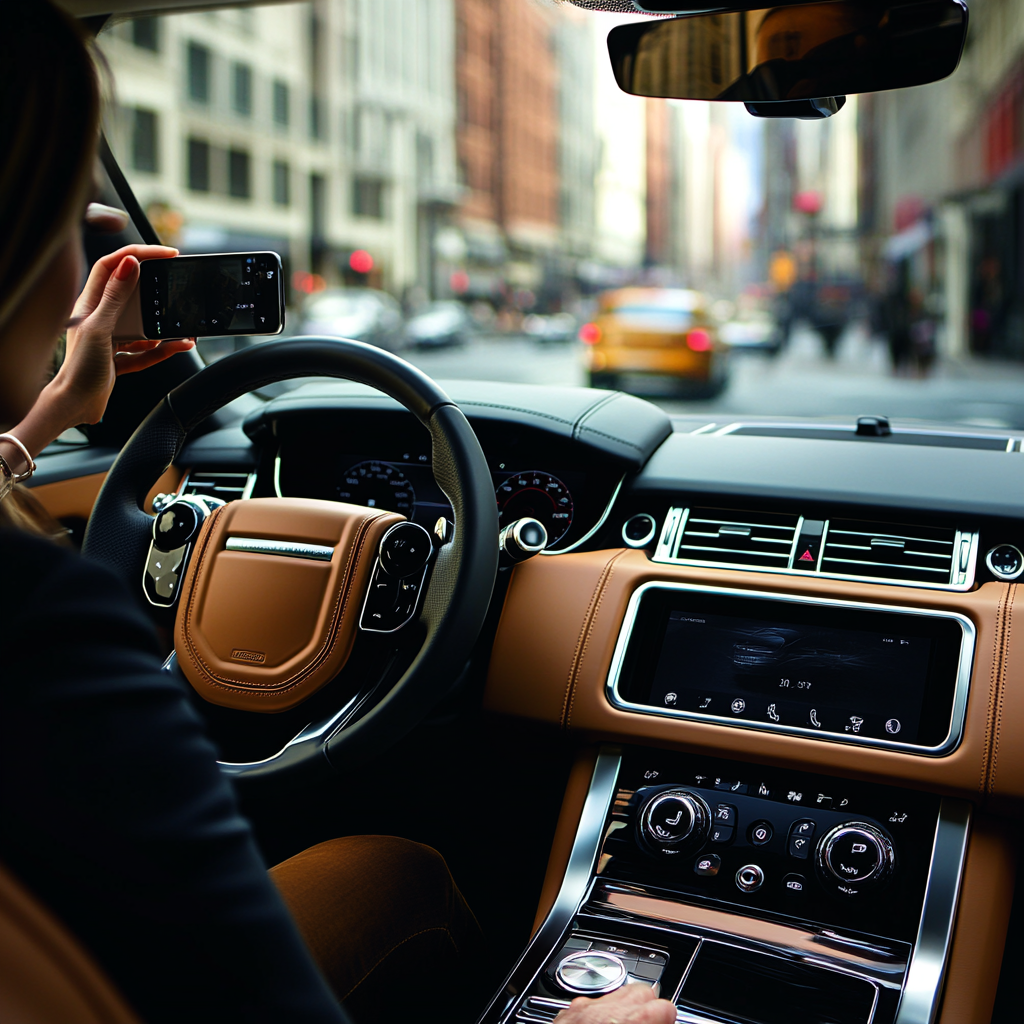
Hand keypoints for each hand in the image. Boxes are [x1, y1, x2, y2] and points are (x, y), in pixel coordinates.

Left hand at [53, 244, 195, 425]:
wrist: (76, 405)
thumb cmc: (79, 368)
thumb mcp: (100, 327)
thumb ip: (116, 296)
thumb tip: (129, 263)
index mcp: (90, 303)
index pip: (114, 266)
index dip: (139, 253)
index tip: (165, 254)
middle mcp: (100, 317)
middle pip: (132, 294)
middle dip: (156, 291)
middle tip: (176, 286)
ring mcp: (112, 338)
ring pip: (144, 324)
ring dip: (165, 326)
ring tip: (183, 328)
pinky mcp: (121, 358)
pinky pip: (148, 349)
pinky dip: (164, 348)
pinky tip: (178, 345)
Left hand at [553, 983, 675, 1023]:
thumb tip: (663, 1020)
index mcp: (631, 1021)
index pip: (665, 1007)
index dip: (668, 1018)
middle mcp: (607, 1009)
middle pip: (642, 991)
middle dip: (649, 1008)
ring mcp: (585, 1008)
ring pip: (617, 992)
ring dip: (626, 1008)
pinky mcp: (568, 1012)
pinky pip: (593, 1002)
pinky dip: (602, 1013)